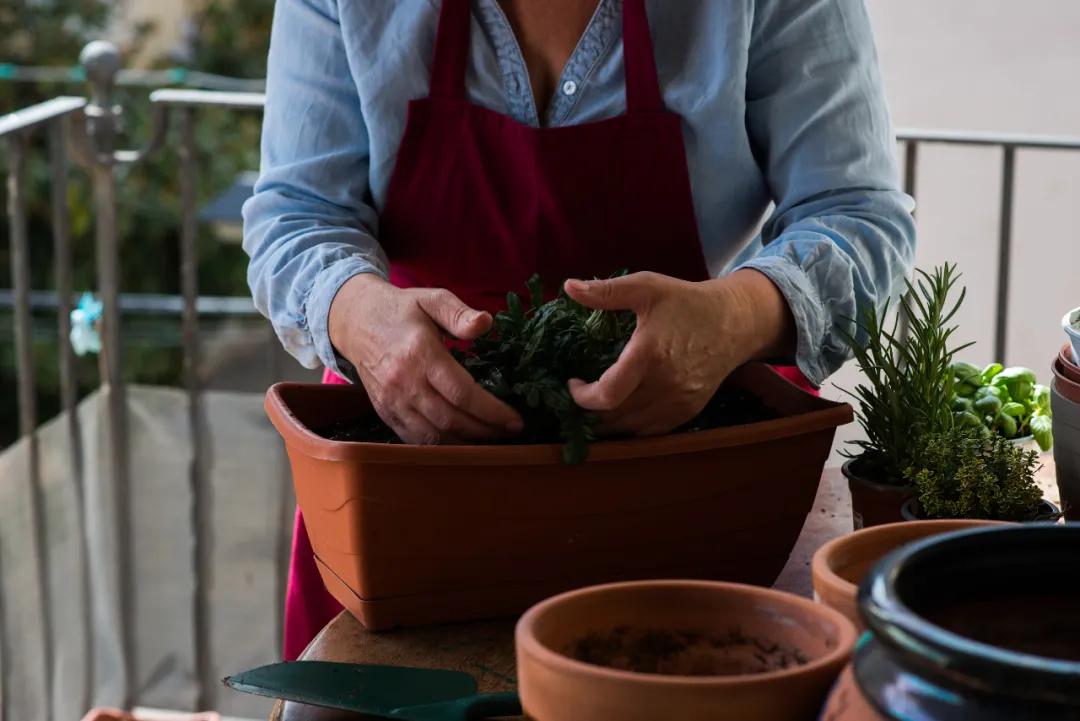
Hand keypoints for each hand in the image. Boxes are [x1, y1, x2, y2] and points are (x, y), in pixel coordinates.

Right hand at [328, 274, 522, 443]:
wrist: (354, 321)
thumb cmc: (400, 310)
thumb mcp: (431, 299)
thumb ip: (459, 312)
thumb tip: (486, 323)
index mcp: (420, 353)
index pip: (462, 392)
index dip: (491, 411)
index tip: (515, 420)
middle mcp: (404, 382)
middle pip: (450, 419)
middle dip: (485, 431)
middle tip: (510, 432)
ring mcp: (391, 400)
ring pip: (433, 436)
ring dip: (465, 443)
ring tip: (491, 440)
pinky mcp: (384, 412)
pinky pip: (414, 439)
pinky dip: (440, 447)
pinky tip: (462, 442)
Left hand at [563, 270, 795, 435]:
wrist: (735, 322)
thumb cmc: (686, 302)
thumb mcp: (647, 287)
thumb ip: (606, 291)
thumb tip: (568, 287)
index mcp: (649, 354)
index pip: (607, 395)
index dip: (582, 398)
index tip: (573, 383)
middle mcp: (665, 384)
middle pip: (614, 417)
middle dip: (588, 412)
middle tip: (577, 397)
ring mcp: (679, 402)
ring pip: (630, 428)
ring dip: (606, 422)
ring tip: (593, 406)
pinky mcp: (688, 411)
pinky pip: (650, 431)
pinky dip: (629, 427)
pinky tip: (618, 412)